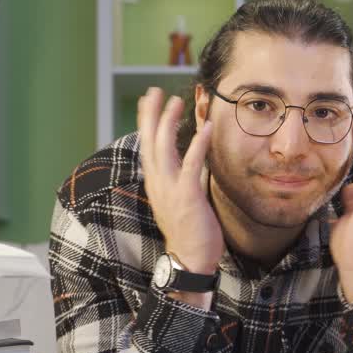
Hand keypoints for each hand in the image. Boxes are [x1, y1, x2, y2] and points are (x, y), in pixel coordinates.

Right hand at [137, 87, 222, 289]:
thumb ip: (176, 181)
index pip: (147, 147)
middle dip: (151, 115)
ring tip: (176, 100)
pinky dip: (198, 144)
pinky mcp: (187, 196)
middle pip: (150, 142)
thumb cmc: (188, 233)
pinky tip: (206, 127)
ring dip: (170, 122)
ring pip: (165, 148)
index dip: (146, 123)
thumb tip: (182, 165)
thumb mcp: (177, 203)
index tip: (148, 102)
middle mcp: (158, 184)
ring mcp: (171, 189)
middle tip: (154, 91)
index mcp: (155, 184)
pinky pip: (191, 164)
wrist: (189, 261)